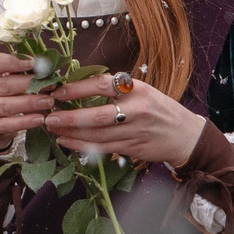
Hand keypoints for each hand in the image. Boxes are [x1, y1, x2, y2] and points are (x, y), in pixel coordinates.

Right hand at [0, 51, 52, 148]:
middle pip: (3, 85)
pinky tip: (39, 118)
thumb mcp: (2, 74)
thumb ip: (18, 67)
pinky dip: (25, 121)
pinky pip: (7, 125)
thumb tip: (43, 64)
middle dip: (29, 84)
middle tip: (49, 85)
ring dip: (30, 103)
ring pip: (5, 105)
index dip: (15, 62)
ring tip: (48, 101)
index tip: (35, 64)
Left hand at [40, 72, 206, 167]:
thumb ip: (114, 89)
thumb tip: (76, 85)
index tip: (56, 91)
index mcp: (137, 89)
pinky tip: (66, 142)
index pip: (101, 85)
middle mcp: (136, 110)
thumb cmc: (158, 108)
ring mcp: (134, 132)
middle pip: (97, 115)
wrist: (185, 135)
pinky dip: (81, 146)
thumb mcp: (141, 91)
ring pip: (97, 135)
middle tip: (48, 115)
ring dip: (70, 133)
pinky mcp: (132, 148)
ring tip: (52, 128)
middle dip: (69, 117)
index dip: (76, 88)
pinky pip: (102, 148)